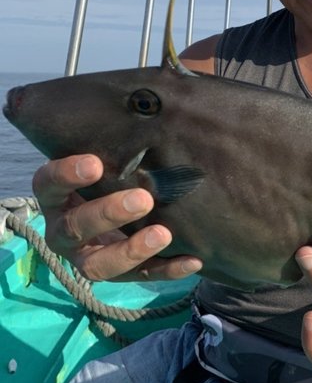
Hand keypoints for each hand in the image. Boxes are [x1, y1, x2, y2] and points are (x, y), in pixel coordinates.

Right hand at [32, 154, 202, 281]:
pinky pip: (140, 277)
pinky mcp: (118, 273)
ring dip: (131, 251)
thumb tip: (142, 105)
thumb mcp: (106, 158)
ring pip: (98, 265)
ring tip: (163, 233)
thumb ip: (113, 145)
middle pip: (74, 227)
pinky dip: (166, 270)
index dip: (66, 175)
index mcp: (56, 196)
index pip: (48, 184)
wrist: (123, 207)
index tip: (95, 163)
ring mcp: (88, 255)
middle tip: (143, 199)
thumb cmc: (111, 172)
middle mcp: (64, 229)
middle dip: (107, 214)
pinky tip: (192, 259)